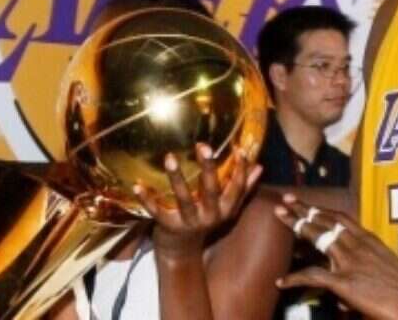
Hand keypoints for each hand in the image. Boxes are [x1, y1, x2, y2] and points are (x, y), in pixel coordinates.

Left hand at [134, 143, 261, 259]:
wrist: (182, 252)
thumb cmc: (206, 221)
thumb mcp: (227, 208)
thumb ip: (243, 187)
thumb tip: (259, 166)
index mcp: (226, 210)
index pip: (237, 188)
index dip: (241, 169)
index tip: (239, 149)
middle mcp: (210, 216)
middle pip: (211, 190)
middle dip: (208, 168)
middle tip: (203, 145)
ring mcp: (189, 222)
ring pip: (184, 199)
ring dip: (177, 178)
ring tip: (170, 158)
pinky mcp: (169, 226)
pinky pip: (157, 212)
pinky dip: (147, 199)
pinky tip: (138, 185)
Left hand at [274, 197, 397, 319]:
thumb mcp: (386, 266)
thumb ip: (368, 262)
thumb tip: (354, 270)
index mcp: (368, 239)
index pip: (339, 217)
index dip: (320, 208)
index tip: (305, 202)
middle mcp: (357, 245)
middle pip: (325, 221)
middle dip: (303, 209)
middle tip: (284, 201)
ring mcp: (350, 261)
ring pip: (318, 236)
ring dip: (297, 225)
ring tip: (280, 218)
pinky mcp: (344, 282)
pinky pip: (314, 276)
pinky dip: (295, 278)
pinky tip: (281, 281)